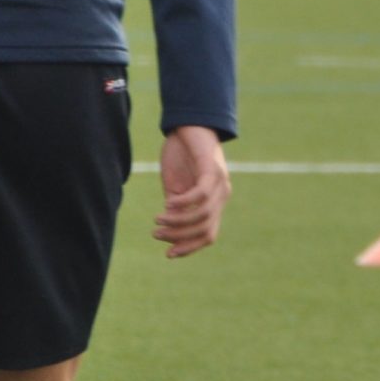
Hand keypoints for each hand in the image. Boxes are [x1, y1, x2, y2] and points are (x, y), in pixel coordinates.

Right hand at [154, 125, 230, 258]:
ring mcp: (220, 183)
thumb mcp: (175, 186)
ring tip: (158, 219)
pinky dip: (183, 203)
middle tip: (157, 234)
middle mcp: (222, 196)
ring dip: (178, 221)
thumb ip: (176, 207)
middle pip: (206, 229)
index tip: (168, 254)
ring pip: (203, 214)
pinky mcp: (213, 170)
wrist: (190, 125)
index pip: (208, 235)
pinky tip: (167, 203)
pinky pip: (201, 194)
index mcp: (215, 202)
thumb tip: (169, 230)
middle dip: (180, 237)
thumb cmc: (181, 156)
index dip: (190, 247)